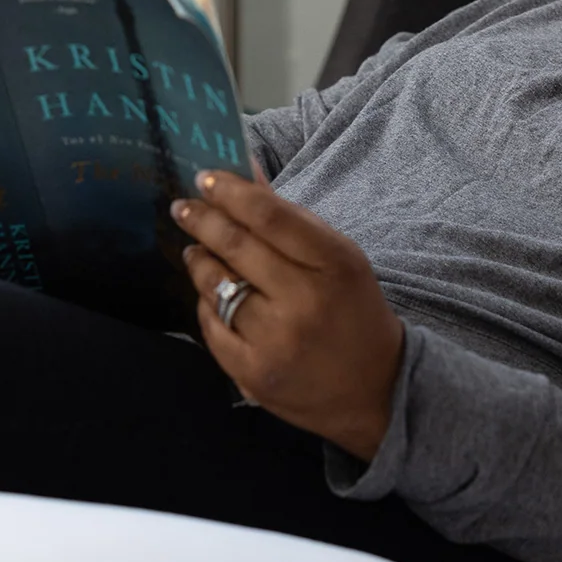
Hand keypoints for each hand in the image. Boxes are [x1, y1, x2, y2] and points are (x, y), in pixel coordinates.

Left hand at [173, 170, 405, 462]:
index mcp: (334, 265)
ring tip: (196, 250)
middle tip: (184, 207)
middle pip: (236, 246)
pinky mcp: (253, 373)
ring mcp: (275, 341)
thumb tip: (244, 172)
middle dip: (202, 220)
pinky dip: (207, 305)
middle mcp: (304, 302)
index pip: (270, 216)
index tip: (205, 178)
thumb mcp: (339, 259)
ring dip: (199, 261)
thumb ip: (291, 219)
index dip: (230, 192)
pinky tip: (211, 295)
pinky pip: (211, 326)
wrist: (376, 389)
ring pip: (217, 286)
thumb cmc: (354, 312)